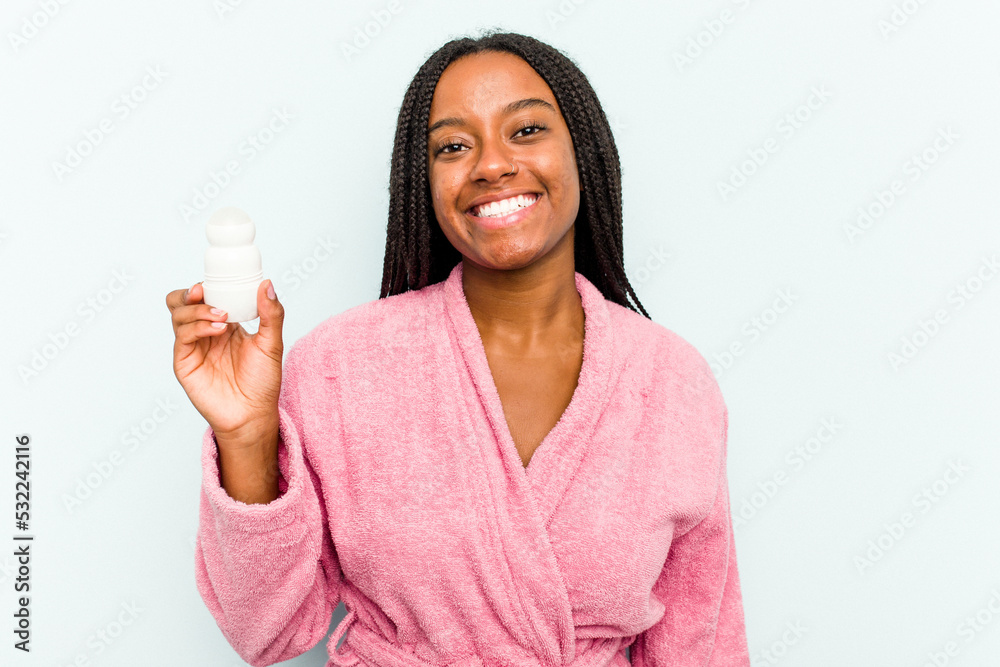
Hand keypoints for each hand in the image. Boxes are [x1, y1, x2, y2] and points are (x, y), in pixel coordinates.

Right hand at [165, 280, 283, 448]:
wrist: (254, 414)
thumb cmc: (263, 382)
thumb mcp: (272, 343)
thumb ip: (272, 314)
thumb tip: (267, 284)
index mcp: (223, 324)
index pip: (205, 296)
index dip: (206, 285)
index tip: (218, 279)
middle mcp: (204, 333)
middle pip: (181, 301)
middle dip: (190, 293)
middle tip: (206, 292)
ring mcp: (192, 347)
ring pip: (178, 314)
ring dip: (199, 310)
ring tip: (222, 317)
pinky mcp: (184, 362)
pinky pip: (182, 336)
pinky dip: (198, 327)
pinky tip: (218, 330)